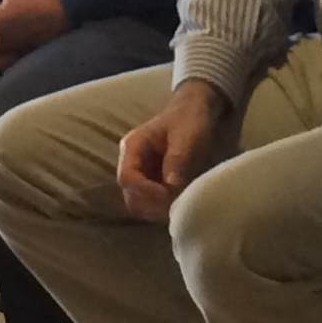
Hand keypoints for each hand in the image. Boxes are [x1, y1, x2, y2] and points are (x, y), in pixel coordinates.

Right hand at [115, 81, 238, 221]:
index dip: (146, 191)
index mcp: (132, 147)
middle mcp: (131, 163)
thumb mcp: (186, 135)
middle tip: (176, 206)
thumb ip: (177, 158)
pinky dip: (163, 208)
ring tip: (180, 205)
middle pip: (130, 196)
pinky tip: (180, 204)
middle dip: (151, 204)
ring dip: (157, 210)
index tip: (168, 195)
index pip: (127, 177)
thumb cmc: (188, 119)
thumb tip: (171, 185)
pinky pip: (151, 204)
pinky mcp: (151, 183)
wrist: (194, 112)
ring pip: (139, 204)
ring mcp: (140, 175)